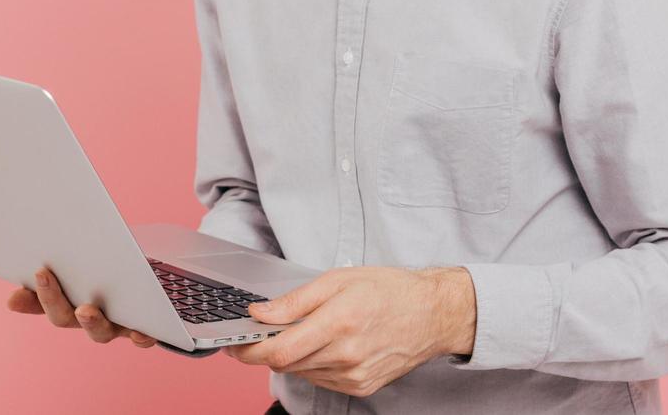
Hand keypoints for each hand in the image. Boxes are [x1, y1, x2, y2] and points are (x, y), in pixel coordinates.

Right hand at [6, 266, 157, 347]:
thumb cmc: (114, 264)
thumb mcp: (88, 259)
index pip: (42, 302)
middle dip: (51, 299)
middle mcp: (88, 316)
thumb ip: (65, 261)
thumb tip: (34, 256)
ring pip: (99, 332)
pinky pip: (140, 337)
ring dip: (91, 322)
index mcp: (70, 300)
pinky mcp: (142, 326)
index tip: (12, 294)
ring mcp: (114, 324)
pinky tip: (140, 333)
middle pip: (65, 318)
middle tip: (42, 275)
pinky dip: (140, 338)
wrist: (156, 278)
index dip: (28, 300)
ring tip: (85, 310)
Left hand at [221, 265, 475, 397]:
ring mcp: (354, 376)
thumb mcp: (338, 279)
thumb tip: (260, 313)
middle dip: (267, 350)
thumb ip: (296, 300)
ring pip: (302, 372)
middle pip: (287, 363)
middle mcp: (346, 355)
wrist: (432, 314)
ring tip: (304, 331)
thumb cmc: (389, 290)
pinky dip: (313, 364)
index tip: (235, 344)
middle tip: (261, 332)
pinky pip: (321, 379)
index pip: (279, 351)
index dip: (250, 351)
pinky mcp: (361, 387)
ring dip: (292, 356)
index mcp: (339, 323)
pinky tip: (324, 344)